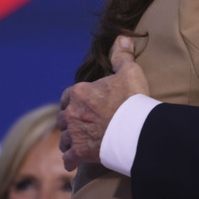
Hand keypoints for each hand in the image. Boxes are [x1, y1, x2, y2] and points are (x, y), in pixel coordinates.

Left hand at [57, 36, 149, 170]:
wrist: (135, 129)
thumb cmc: (132, 99)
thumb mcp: (129, 72)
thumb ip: (122, 55)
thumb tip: (122, 37)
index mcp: (78, 93)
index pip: (67, 96)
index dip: (74, 101)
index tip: (84, 105)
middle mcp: (71, 113)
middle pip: (63, 118)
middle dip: (71, 121)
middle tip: (84, 125)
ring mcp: (73, 134)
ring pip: (63, 139)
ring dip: (70, 141)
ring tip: (80, 142)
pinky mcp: (79, 153)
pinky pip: (68, 159)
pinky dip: (72, 160)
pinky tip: (77, 161)